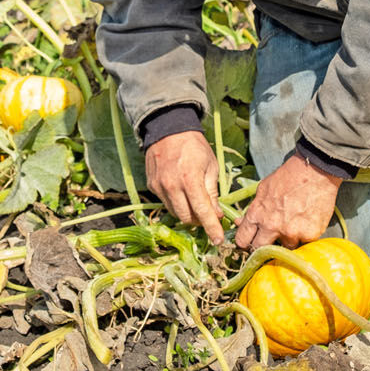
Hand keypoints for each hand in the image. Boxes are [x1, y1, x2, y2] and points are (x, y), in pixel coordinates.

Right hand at [144, 130, 223, 244]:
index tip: (218, 240)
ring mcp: (159, 187)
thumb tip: (217, 214)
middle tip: (207, 215)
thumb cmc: (195, 147)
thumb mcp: (210, 166)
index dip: (211, 228)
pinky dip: (175, 202)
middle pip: (186, 218)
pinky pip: (165, 203)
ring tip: (194, 201)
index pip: (202, 212)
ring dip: (186, 212)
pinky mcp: (151, 186)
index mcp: (190, 180)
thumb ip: (212, 192)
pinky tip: (180, 191)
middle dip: (198, 221)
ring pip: (174, 212)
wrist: (168, 129)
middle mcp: (172, 186)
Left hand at [235, 152, 341, 251]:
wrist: (315, 172)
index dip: (245, 242)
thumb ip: (253, 209)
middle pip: (260, 249)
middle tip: (271, 238)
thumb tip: (240, 222)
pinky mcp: (309, 235)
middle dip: (263, 246)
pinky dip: (305, 234)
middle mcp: (272, 226)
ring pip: (286, 247)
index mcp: (257, 214)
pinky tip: (307, 220)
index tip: (249, 242)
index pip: (243, 240)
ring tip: (295, 222)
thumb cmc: (288, 177)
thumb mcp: (263, 189)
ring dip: (288, 238)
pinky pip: (304, 242)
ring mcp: (291, 232)